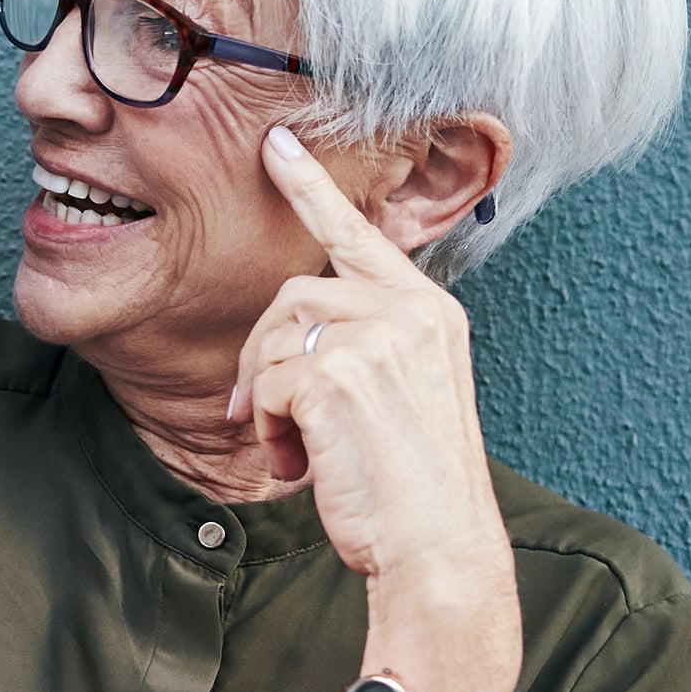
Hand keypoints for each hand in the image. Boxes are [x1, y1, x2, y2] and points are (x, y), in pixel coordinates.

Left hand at [224, 125, 511, 603]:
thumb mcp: (396, 397)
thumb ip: (357, 349)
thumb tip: (280, 342)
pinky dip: (266, 431)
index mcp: (430, 312)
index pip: (361, 234)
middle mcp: (411, 311)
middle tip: (254, 418)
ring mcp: (377, 337)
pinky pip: (264, 385)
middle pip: (293, 294)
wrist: (436, 546)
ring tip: (295, 451)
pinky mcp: (338, 373)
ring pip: (274, 339)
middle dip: (259, 357)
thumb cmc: (410, 486)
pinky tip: (299, 465)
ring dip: (264, 402)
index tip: (277, 145)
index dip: (310, 188)